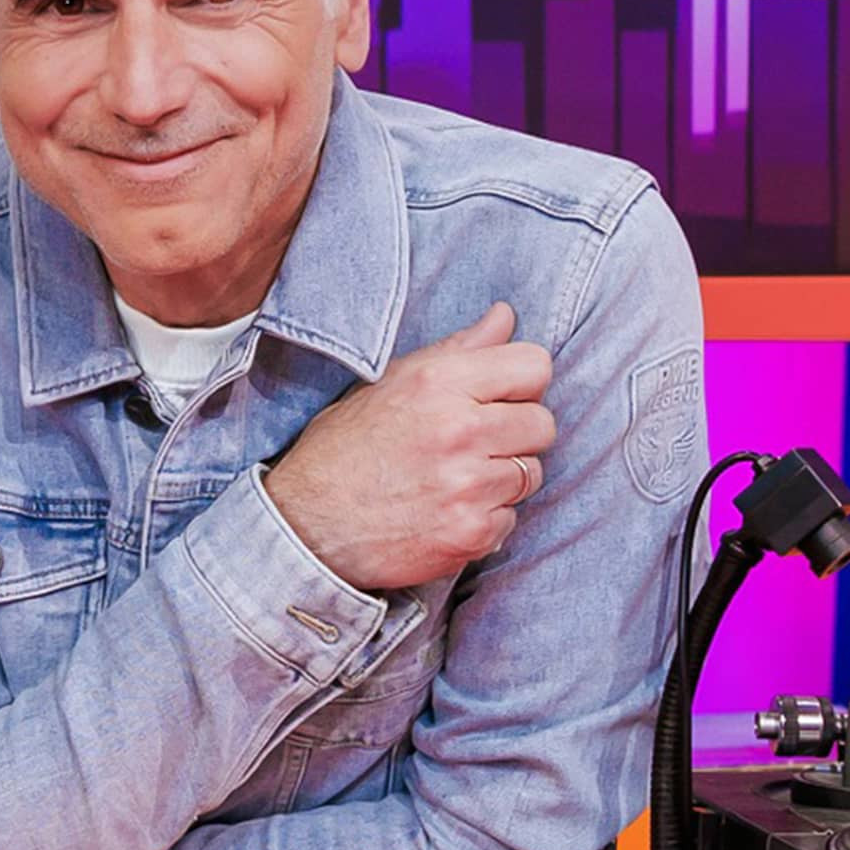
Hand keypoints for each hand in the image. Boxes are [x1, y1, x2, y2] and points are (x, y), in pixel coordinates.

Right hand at [262, 301, 555, 592]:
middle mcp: (459, 431)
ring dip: (502, 479)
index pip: (535, 366)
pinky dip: (485, 520)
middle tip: (475, 445)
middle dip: (516, 433)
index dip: (520, 384)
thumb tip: (506, 316)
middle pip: (543, 423)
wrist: (306, 527)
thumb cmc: (344, 449)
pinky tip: (445, 513)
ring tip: (455, 480)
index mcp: (438, 382)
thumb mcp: (391, 384)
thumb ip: (457, 350)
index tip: (497, 399)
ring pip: (531, 474)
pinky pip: (510, 520)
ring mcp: (467, 487)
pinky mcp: (470, 534)